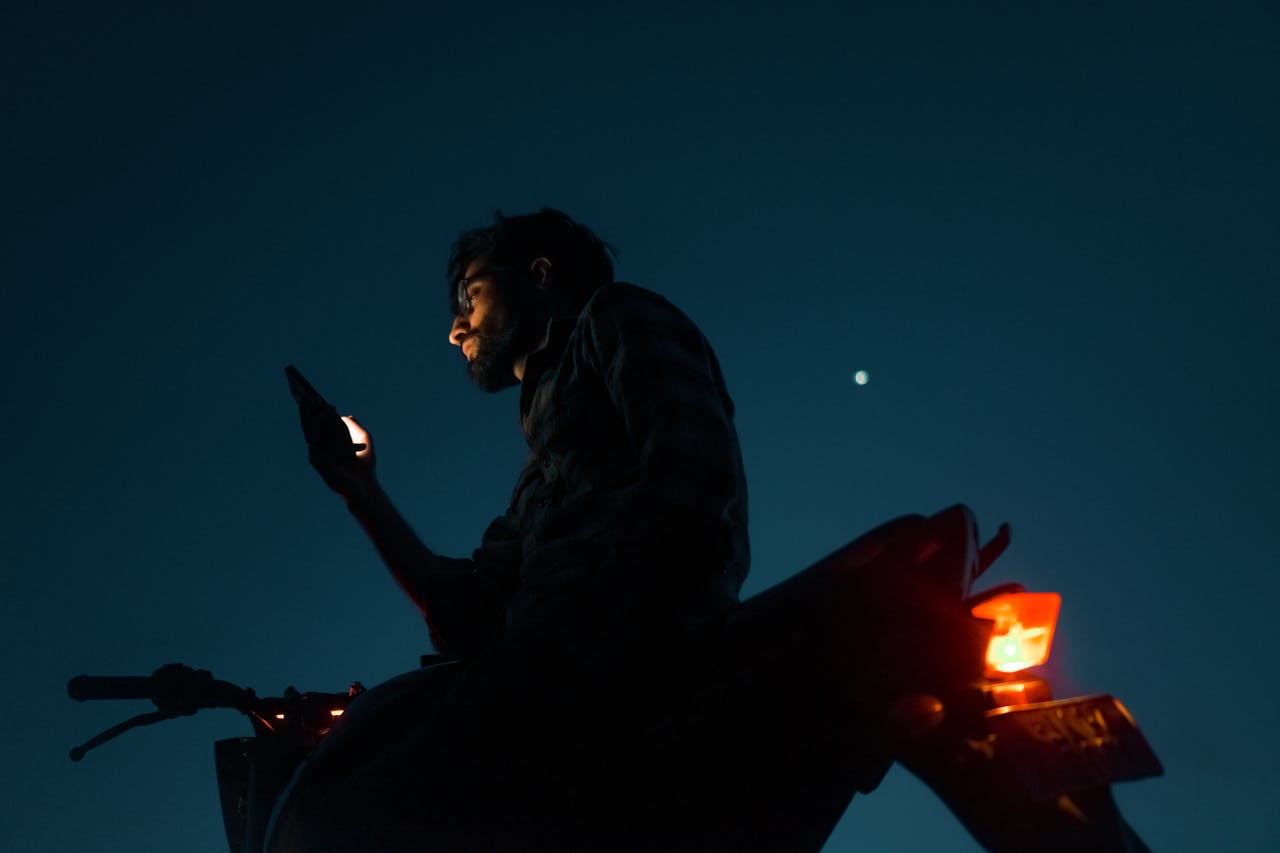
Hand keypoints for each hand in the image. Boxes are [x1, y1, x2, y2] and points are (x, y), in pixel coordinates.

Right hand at [286, 365, 377, 503]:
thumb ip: (354, 427)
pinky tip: (323, 414)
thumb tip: (344, 415)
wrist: (366, 485)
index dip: (313, 412)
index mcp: (326, 446)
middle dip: (309, 410)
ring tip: (315, 400)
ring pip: (310, 432)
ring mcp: (318, 457)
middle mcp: (320, 451)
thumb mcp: (364, 440)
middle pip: (310, 427)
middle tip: (310, 394)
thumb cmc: (364, 465)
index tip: (311, 395)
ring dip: (311, 415)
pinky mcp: (320, 463)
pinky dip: (319, 427)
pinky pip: (317, 442)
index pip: (316, 426)